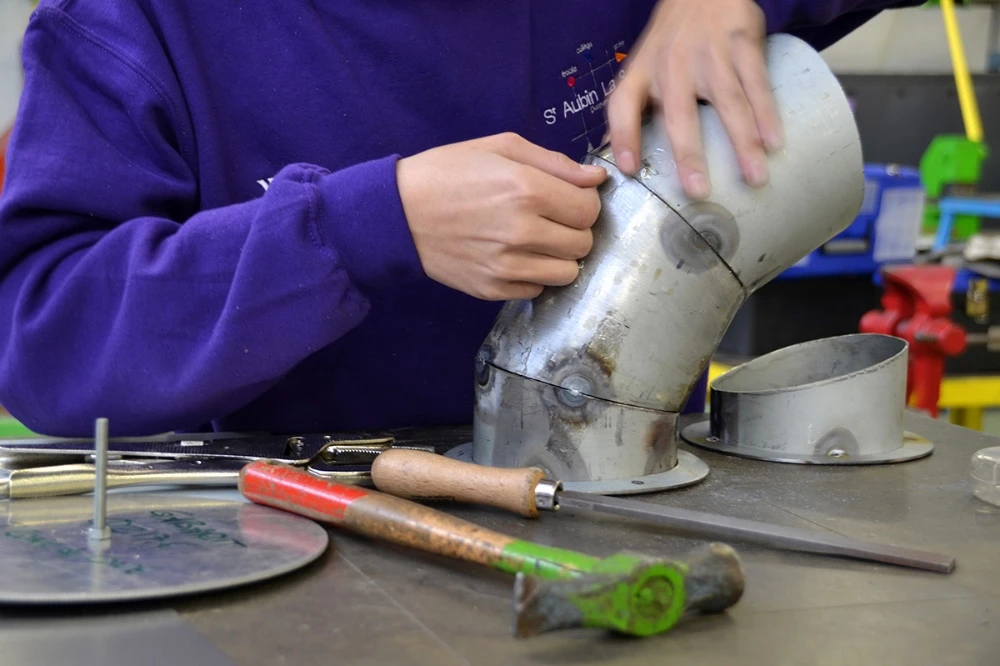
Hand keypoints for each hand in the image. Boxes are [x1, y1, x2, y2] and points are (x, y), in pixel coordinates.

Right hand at [397, 133, 605, 300]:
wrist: (397, 212)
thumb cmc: (448, 172)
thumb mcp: (501, 148)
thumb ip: (555, 163)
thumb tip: (597, 180)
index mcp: (527, 190)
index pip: (589, 210)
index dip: (583, 202)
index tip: (566, 198)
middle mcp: (522, 232)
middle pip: (583, 244)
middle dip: (574, 230)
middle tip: (551, 219)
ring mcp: (507, 266)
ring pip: (567, 273)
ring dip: (558, 257)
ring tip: (536, 241)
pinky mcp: (492, 289)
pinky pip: (536, 290)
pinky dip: (532, 276)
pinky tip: (514, 257)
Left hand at [607, 0, 782, 199]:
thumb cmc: (670, 42)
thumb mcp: (642, 67)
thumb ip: (633, 109)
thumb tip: (624, 160)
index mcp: (641, 72)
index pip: (621, 104)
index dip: (623, 136)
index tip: (629, 169)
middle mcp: (672, 65)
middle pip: (679, 114)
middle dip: (689, 154)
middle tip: (698, 191)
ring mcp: (710, 55)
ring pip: (728, 103)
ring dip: (743, 142)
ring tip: (754, 178)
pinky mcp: (742, 44)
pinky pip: (756, 84)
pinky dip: (767, 114)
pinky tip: (774, 142)